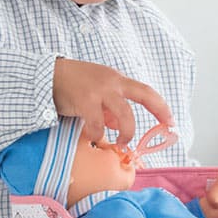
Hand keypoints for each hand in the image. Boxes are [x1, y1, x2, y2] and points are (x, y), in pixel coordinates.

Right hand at [52, 59, 172, 147]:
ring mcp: (100, 90)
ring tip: (121, 142)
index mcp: (117, 79)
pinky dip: (97, 134)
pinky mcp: (85, 100)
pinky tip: (92, 136)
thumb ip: (109, 108)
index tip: (171, 121)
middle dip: (159, 112)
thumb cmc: (72, 85)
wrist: (46, 75)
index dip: (161, 106)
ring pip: (125, 115)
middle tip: (163, 128)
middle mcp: (112, 82)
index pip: (146, 91)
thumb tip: (118, 126)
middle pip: (144, 96)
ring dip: (127, 133)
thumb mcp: (96, 92)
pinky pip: (98, 124)